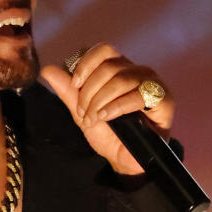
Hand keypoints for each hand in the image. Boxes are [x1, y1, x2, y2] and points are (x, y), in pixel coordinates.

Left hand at [41, 44, 175, 175]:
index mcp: (120, 69)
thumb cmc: (109, 134)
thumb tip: (47, 70)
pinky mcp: (164, 100)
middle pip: (109, 66)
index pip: (104, 50)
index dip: (86, 65)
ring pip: (121, 79)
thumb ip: (68, 92)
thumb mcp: (83, 113)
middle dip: (90, 91)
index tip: (75, 85)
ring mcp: (153, 84)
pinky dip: (116, 107)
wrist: (126, 160)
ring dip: (100, 100)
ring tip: (94, 119)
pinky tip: (106, 117)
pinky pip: (137, 95)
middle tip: (83, 113)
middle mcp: (138, 71)